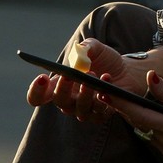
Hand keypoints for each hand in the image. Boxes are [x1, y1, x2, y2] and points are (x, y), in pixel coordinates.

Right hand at [25, 39, 145, 123]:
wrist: (126, 70)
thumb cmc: (104, 59)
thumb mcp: (94, 48)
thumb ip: (85, 47)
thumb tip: (80, 52)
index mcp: (59, 85)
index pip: (38, 96)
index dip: (36, 91)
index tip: (42, 78)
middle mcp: (69, 100)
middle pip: (59, 101)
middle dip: (63, 88)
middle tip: (69, 75)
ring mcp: (84, 110)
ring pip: (79, 108)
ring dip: (85, 92)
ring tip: (92, 74)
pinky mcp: (100, 115)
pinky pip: (98, 111)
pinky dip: (103, 97)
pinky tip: (108, 80)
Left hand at [101, 70, 162, 160]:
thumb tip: (151, 78)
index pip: (141, 116)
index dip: (122, 104)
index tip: (107, 92)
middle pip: (138, 124)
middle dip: (122, 107)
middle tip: (105, 91)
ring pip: (143, 130)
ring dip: (132, 115)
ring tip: (116, 98)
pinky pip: (151, 135)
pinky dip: (144, 122)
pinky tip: (138, 111)